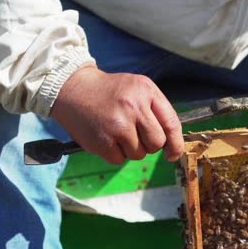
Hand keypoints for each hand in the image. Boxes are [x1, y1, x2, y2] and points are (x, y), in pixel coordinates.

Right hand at [50, 64, 182, 163]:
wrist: (72, 88)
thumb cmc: (110, 92)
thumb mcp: (138, 89)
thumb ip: (157, 111)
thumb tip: (172, 145)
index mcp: (146, 92)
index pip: (171, 124)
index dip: (176, 143)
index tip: (173, 153)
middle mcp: (133, 107)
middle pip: (156, 143)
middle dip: (149, 144)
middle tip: (135, 134)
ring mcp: (117, 125)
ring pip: (138, 154)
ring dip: (130, 149)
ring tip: (117, 132)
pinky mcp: (101, 141)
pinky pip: (119, 159)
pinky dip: (115, 153)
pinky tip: (106, 137)